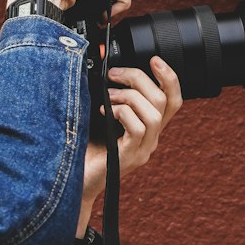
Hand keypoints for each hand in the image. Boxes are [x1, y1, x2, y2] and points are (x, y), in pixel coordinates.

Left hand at [75, 57, 182, 236]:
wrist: (72, 183)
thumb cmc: (84, 150)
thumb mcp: (101, 119)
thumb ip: (113, 100)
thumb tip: (109, 74)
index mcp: (148, 129)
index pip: (172, 101)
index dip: (170, 78)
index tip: (155, 60)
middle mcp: (150, 140)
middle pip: (162, 101)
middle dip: (139, 79)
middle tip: (116, 75)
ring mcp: (142, 150)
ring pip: (154, 114)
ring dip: (130, 96)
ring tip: (109, 96)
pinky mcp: (129, 157)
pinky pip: (138, 128)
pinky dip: (122, 113)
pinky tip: (105, 112)